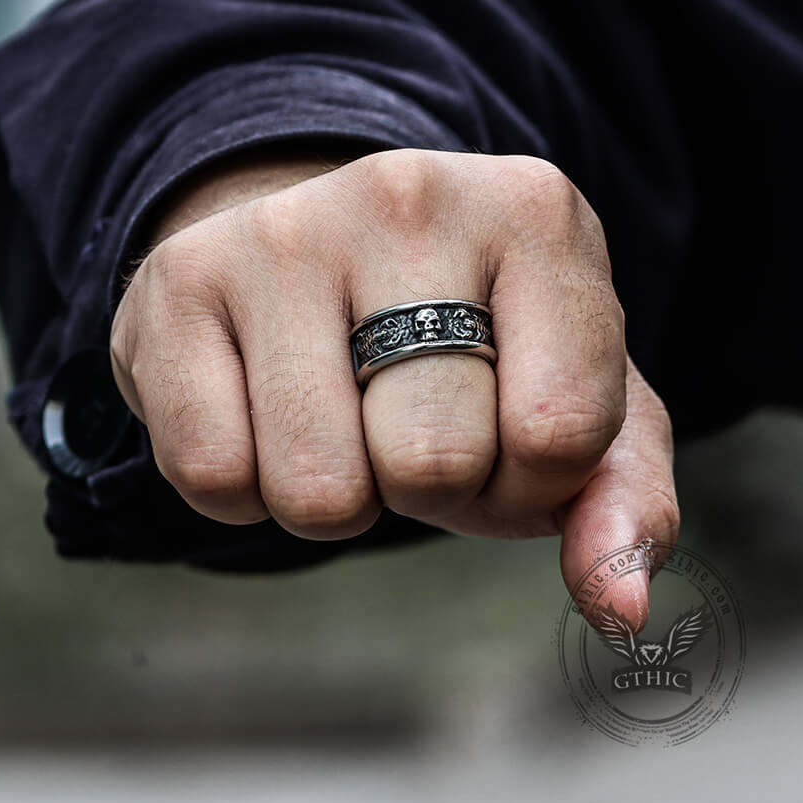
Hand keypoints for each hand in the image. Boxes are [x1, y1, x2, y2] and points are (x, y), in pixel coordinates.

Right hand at [110, 149, 677, 627]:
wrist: (327, 254)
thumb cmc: (470, 340)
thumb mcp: (579, 401)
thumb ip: (621, 500)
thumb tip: (620, 607)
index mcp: (536, 216)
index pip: (558, 436)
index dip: (529, 483)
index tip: (502, 429)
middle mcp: (409, 195)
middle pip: (433, 463)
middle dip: (430, 488)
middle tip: (409, 420)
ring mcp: (284, 231)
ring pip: (318, 491)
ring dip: (341, 495)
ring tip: (342, 415)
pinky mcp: (180, 279)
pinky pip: (212, 478)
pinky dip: (249, 488)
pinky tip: (267, 410)